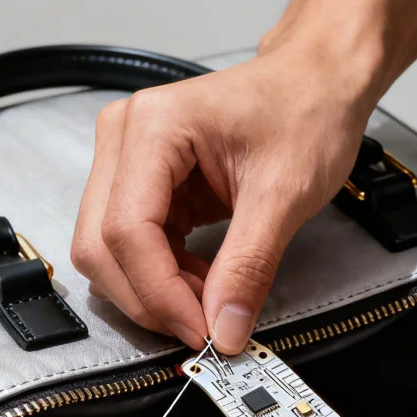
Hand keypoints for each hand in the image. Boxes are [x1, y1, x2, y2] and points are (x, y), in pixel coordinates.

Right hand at [71, 47, 373, 352]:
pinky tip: (204, 280)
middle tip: (207, 325)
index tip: (203, 331)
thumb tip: (225, 330)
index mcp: (152, 128)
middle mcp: (124, 140)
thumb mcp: (284, 194)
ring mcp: (127, 164)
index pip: (126, 231)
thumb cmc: (304, 112)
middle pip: (100, 246)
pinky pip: (132, 250)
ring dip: (155, 292)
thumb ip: (248, 267)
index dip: (160, 293)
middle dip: (151, 299)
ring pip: (108, 255)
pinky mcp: (142, 188)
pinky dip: (164, 280)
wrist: (315, 85)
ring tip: (212, 297)